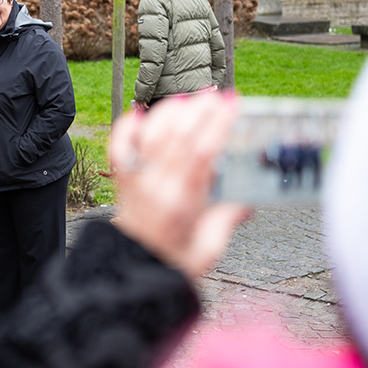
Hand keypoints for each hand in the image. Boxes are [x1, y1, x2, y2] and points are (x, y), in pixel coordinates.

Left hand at [108, 92, 249, 279]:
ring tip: (187, 98)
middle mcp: (158, 187)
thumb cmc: (170, 264)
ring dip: (169, 112)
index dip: (218, 124)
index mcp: (184, 203)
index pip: (203, 153)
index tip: (232, 103)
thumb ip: (226, 222)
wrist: (130, 274)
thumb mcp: (207, 250)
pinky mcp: (122, 182)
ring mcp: (137, 182)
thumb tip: (247, 204)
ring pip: (151, 136)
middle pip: (179, 137)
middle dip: (199, 110)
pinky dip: (127, 127)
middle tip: (215, 93)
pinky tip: (140, 113)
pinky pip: (120, 148)